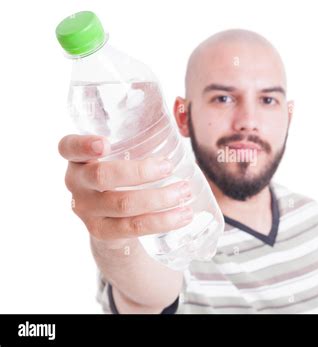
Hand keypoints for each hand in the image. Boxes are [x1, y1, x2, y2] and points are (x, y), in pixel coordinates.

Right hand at [58, 134, 192, 241]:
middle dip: (140, 171)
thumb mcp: (120, 159)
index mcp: (78, 159)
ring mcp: (87, 211)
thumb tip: (181, 127)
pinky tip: (184, 215)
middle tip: (169, 166)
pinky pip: (134, 227)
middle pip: (103, 176)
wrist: (110, 222)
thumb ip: (136, 143)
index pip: (69, 147)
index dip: (83, 145)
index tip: (105, 143)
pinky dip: (163, 221)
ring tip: (184, 191)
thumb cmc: (121, 179)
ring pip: (124, 204)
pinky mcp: (103, 232)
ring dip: (160, 198)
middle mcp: (77, 184)